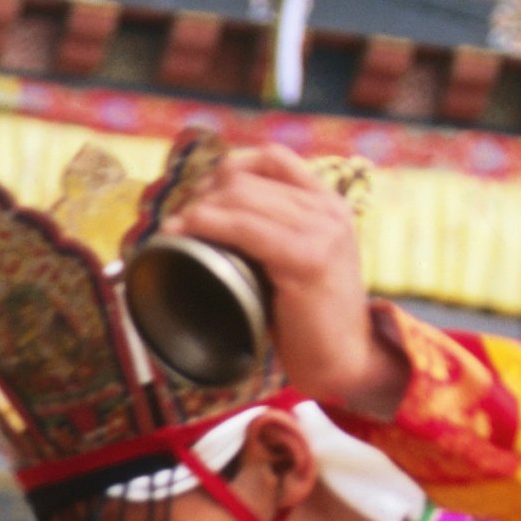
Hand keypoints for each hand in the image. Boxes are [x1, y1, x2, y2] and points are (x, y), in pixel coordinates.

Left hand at [165, 143, 403, 420]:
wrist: (346, 362)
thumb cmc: (310, 322)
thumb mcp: (295, 264)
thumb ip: (271, 236)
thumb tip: (215, 224)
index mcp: (327, 202)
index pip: (272, 158)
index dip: (228, 169)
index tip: (199, 196)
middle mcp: (328, 207)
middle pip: (250, 175)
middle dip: (204, 193)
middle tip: (178, 221)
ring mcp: (322, 230)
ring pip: (244, 196)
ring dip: (198, 209)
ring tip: (174, 230)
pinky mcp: (309, 259)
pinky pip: (248, 229)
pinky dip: (210, 225)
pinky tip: (187, 232)